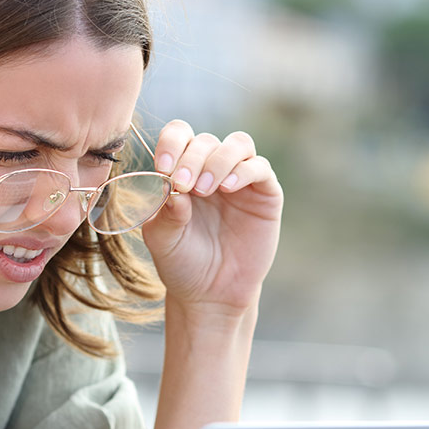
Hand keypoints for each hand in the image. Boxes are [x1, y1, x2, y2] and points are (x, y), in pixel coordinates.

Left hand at [140, 120, 282, 315]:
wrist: (211, 293)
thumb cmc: (182, 262)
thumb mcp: (163, 239)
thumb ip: (164, 213)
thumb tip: (173, 189)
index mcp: (183, 170)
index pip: (179, 135)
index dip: (171, 143)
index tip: (163, 167)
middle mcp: (212, 168)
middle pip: (206, 140)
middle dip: (192, 158)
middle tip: (184, 184)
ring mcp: (240, 179)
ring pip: (237, 144)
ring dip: (219, 159)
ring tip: (206, 188)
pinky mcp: (265, 194)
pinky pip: (260, 168)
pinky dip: (245, 171)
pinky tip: (229, 188)